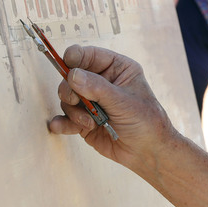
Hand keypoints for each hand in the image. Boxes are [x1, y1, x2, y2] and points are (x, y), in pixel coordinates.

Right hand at [47, 45, 174, 176]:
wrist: (147, 151)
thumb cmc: (145, 120)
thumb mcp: (123, 101)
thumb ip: (97, 87)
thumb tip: (72, 74)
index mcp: (116, 68)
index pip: (90, 55)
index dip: (75, 57)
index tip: (67, 64)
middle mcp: (101, 82)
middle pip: (71, 76)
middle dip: (70, 89)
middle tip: (76, 100)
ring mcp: (91, 101)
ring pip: (68, 98)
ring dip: (74, 111)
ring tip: (90, 123)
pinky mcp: (84, 120)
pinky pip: (66, 117)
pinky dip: (62, 122)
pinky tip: (60, 126)